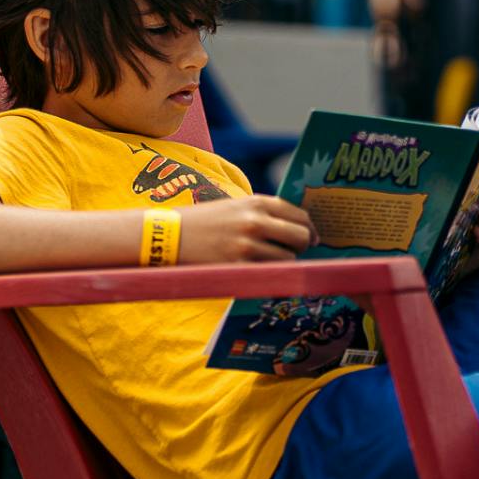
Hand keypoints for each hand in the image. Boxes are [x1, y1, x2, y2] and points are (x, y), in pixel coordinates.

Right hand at [179, 196, 317, 263]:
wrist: (168, 234)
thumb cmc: (204, 222)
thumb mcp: (236, 206)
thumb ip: (264, 213)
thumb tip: (296, 228)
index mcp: (257, 202)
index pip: (299, 215)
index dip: (309, 228)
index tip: (310, 237)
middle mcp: (256, 221)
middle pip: (301, 236)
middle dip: (303, 246)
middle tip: (296, 252)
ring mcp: (248, 245)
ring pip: (289, 258)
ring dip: (285, 263)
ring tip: (270, 262)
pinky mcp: (238, 266)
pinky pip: (270, 274)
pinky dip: (271, 275)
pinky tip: (263, 273)